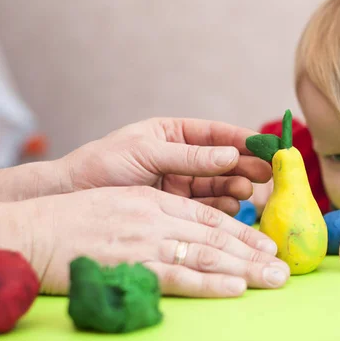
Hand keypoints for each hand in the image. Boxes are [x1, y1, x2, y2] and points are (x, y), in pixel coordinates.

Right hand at [8, 186, 288, 297]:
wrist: (35, 230)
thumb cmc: (75, 219)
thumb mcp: (122, 203)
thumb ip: (156, 215)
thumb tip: (186, 233)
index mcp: (156, 201)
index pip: (210, 217)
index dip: (242, 230)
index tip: (267, 243)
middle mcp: (158, 217)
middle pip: (217, 235)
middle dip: (254, 251)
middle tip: (284, 266)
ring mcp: (146, 241)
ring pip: (207, 253)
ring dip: (245, 268)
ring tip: (274, 278)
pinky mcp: (132, 266)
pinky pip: (179, 276)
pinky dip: (210, 282)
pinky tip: (236, 287)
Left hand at [60, 118, 271, 214]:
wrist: (72, 197)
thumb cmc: (102, 164)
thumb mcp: (146, 152)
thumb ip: (189, 156)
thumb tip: (231, 155)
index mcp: (174, 133)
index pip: (216, 133)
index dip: (242, 139)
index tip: (267, 145)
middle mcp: (183, 157)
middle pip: (224, 159)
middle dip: (246, 165)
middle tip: (266, 173)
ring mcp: (182, 183)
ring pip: (219, 183)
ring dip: (236, 186)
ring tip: (246, 190)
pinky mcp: (178, 207)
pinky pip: (208, 204)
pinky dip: (223, 206)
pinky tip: (233, 206)